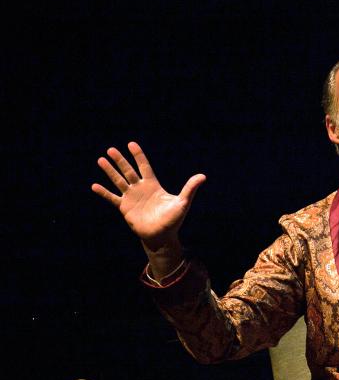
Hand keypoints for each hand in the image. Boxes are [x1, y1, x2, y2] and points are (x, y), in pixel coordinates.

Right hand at [92, 142, 204, 273]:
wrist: (161, 236)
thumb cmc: (173, 220)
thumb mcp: (183, 203)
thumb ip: (190, 188)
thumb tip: (203, 176)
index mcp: (153, 185)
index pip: (144, 166)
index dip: (138, 156)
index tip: (131, 144)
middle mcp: (140, 189)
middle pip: (129, 171)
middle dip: (120, 161)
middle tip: (111, 149)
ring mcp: (131, 197)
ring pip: (119, 181)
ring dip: (110, 171)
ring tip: (101, 160)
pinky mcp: (124, 208)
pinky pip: (112, 198)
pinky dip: (104, 193)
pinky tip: (94, 186)